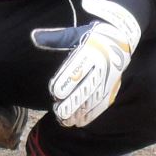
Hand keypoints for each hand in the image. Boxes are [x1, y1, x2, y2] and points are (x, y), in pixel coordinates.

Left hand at [30, 0, 140, 126]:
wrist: (121, 37)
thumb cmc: (93, 35)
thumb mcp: (74, 33)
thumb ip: (55, 38)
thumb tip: (34, 36)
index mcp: (91, 52)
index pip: (77, 71)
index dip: (66, 83)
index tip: (54, 92)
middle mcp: (102, 68)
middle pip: (85, 89)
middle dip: (71, 103)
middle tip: (57, 111)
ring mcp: (108, 80)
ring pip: (93, 100)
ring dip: (79, 112)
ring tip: (65, 121)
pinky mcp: (112, 88)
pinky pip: (102, 104)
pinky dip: (91, 114)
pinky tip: (79, 122)